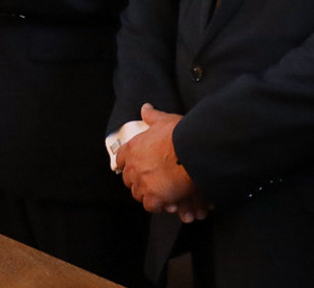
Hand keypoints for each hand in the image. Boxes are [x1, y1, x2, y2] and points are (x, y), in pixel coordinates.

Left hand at [120, 105, 208, 221]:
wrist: (192, 150)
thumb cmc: (180, 134)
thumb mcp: (164, 120)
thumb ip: (152, 116)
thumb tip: (145, 108)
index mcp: (133, 148)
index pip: (120, 159)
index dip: (127, 163)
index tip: (133, 166)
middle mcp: (134, 167)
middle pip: (128, 179)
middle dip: (138, 180)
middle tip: (151, 179)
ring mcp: (143, 184)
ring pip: (138, 194)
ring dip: (147, 193)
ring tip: (161, 191)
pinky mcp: (154, 198)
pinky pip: (150, 206)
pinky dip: (158, 204)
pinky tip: (167, 201)